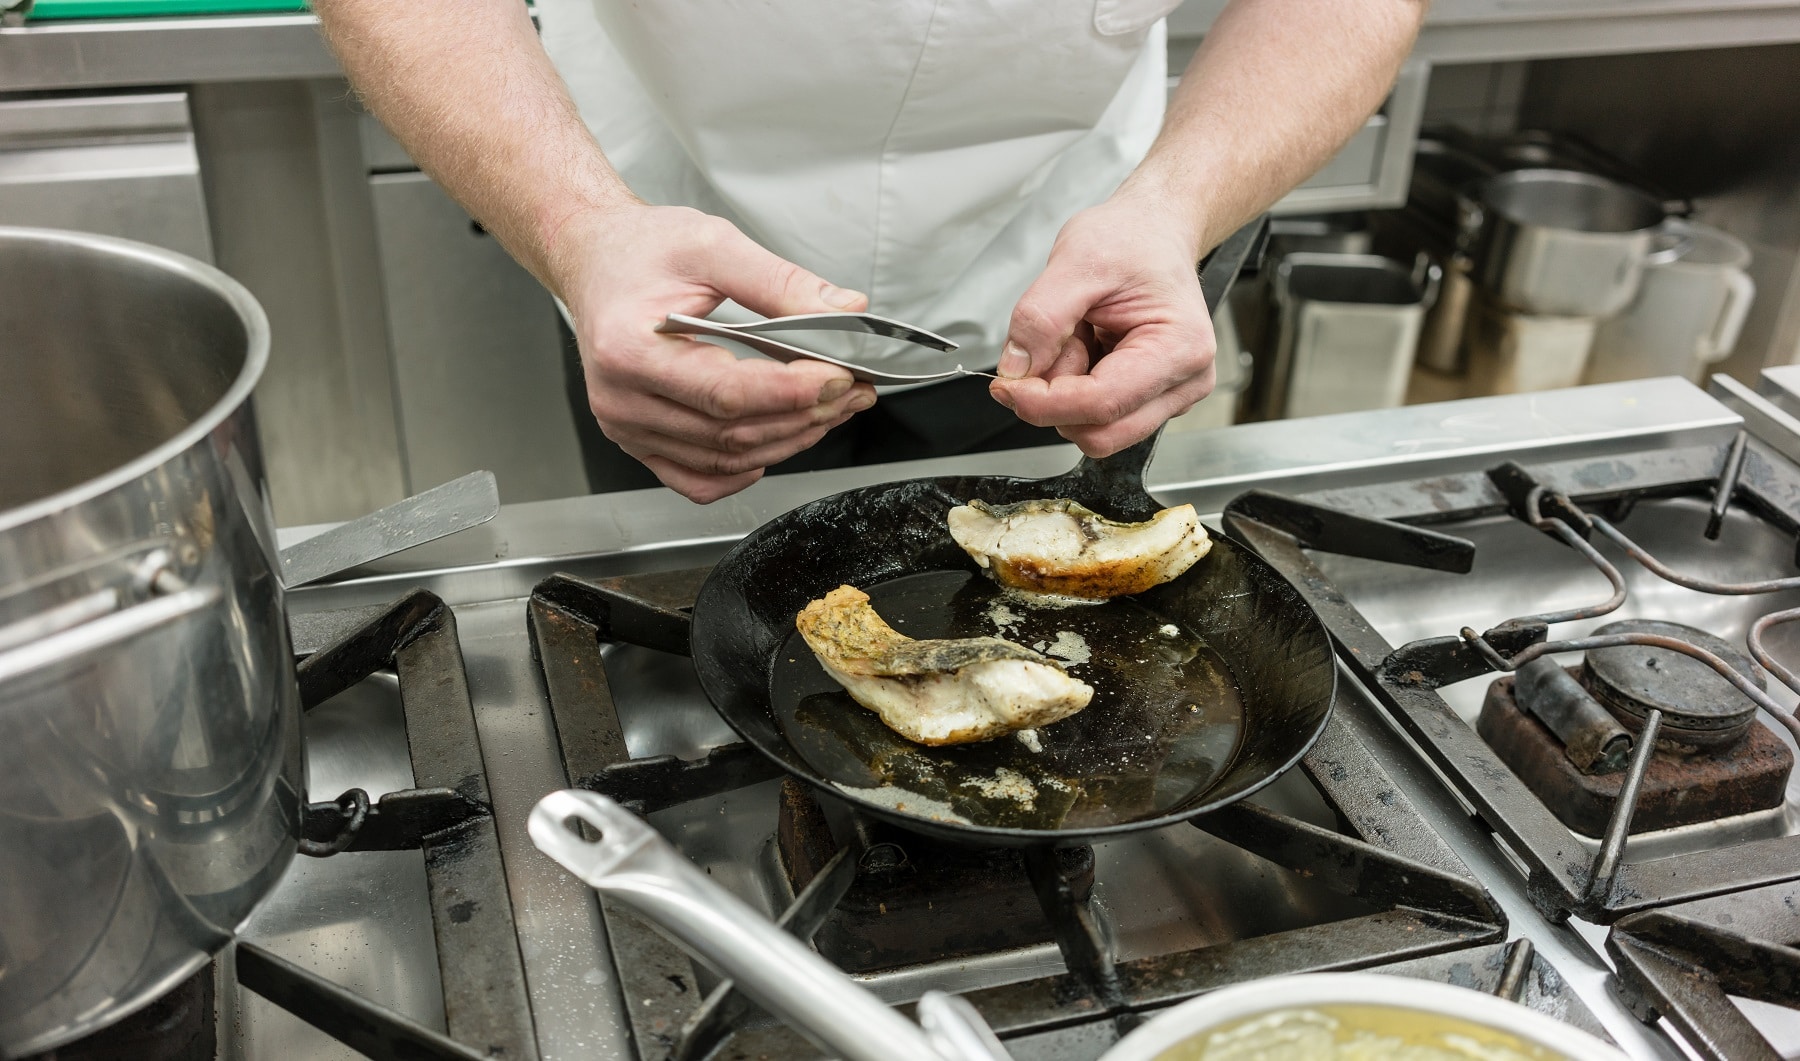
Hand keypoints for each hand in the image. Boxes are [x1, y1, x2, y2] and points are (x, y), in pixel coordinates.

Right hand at [552, 204, 877, 502]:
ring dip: (786, 440)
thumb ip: (780, 282)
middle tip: (851, 391)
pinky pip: (694, 479)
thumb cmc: (640, 250)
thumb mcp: (713, 245)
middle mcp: (622, 397)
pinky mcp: (636, 439)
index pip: (727, 392)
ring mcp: (626, 425)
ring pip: (723, 459)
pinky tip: (772, 448)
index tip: (839, 376)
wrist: (596, 260)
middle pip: (731, 432)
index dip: (792, 392)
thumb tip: (843, 311)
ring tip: (830, 410)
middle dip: (804, 416)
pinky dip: (740, 473)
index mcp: (630, 349)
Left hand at [989, 197, 1215, 455]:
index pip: (1102, 403)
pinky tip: (1087, 347)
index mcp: (1179, 348)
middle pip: (1101, 432)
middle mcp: (1184, 381)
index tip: (1005, 386)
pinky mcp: (1149, 399)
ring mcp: (1169, 396)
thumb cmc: (1132, 239)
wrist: (1153, 231)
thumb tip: (1015, 371)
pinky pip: (1097, 416)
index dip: (1044, 403)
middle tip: (1049, 347)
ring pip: (1095, 428)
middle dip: (1056, 400)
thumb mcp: (1076, 262)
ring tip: (1078, 335)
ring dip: (1066, 391)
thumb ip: (1040, 319)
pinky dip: (1075, 387)